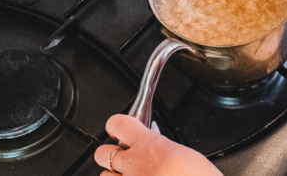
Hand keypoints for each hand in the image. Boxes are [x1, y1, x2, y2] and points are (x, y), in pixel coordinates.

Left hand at [94, 115, 222, 175]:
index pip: (117, 123)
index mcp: (148, 144)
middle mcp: (132, 163)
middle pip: (101, 152)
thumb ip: (162, 147)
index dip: (119, 127)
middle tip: (127, 158)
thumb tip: (155, 142)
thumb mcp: (184, 154)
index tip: (125, 130)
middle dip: (111, 155)